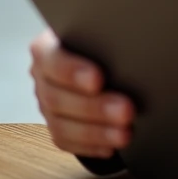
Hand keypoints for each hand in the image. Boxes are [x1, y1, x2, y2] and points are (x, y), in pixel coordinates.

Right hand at [29, 29, 135, 158]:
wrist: (96, 57)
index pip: (52, 59)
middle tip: (127, 110)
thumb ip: (106, 39)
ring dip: (96, 132)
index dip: (72, 71)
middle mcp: (42, 77)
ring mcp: (46, 104)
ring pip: (62, 124)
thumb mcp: (101, 32)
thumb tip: (134, 48)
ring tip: (125, 133)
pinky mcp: (56, 126)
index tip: (98, 79)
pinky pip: (67, 141)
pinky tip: (112, 146)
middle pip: (58, 97)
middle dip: (95, 107)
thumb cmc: (100, 41)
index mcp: (48, 47)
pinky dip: (91, 145)